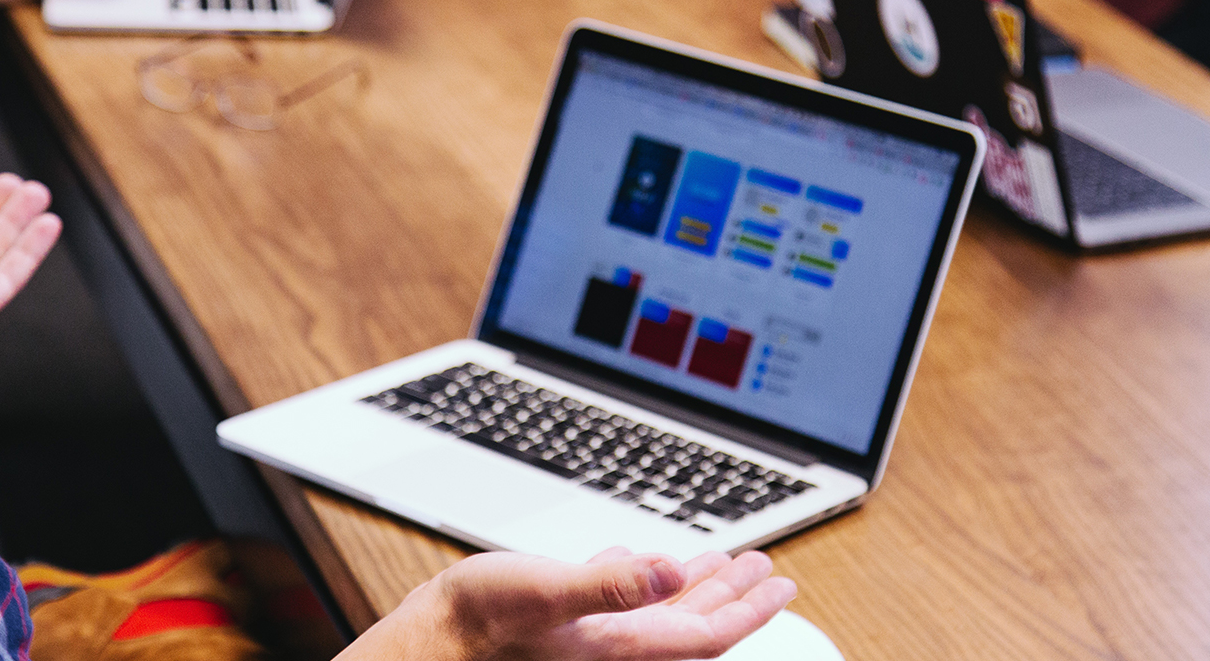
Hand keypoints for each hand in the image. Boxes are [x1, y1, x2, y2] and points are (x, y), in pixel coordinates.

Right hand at [340, 548, 795, 660]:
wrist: (428, 644)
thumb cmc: (478, 625)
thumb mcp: (548, 592)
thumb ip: (612, 584)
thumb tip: (671, 570)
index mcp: (621, 645)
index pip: (706, 633)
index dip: (749, 609)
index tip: (781, 584)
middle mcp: (614, 647)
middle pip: (692, 624)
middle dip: (732, 594)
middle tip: (764, 568)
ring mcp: (591, 638)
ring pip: (659, 614)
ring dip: (692, 587)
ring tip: (721, 562)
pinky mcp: (565, 626)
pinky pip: (620, 605)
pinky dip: (640, 582)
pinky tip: (638, 562)